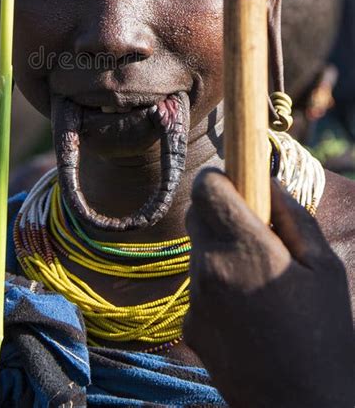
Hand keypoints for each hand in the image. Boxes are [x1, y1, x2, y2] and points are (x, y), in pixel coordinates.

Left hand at [183, 169, 354, 407]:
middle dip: (220, 212)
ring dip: (219, 250)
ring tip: (258, 281)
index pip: (206, 186)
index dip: (221, 177)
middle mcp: (209, 270)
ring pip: (198, 251)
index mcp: (244, 249)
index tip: (239, 184)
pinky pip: (198, 288)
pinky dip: (216, 287)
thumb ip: (293, 217)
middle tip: (255, 232)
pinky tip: (247, 313)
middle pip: (196, 214)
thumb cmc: (326, 338)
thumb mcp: (326, 269)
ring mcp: (195, 301)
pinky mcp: (190, 327)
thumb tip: (269, 183)